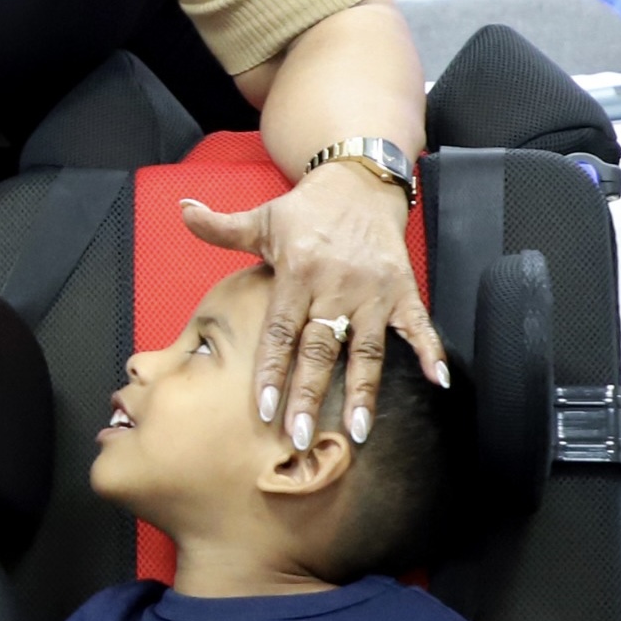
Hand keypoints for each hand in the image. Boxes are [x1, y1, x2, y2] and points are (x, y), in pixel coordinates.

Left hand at [180, 161, 446, 445]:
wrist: (360, 183)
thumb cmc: (306, 209)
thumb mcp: (262, 217)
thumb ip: (221, 227)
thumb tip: (182, 212)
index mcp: (298, 272)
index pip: (281, 331)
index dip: (272, 371)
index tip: (265, 409)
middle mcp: (336, 285)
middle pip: (320, 349)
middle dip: (309, 395)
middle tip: (299, 437)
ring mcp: (373, 291)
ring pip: (366, 349)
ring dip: (363, 392)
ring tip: (358, 431)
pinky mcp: (403, 289)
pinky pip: (419, 325)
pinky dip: (430, 352)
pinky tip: (437, 383)